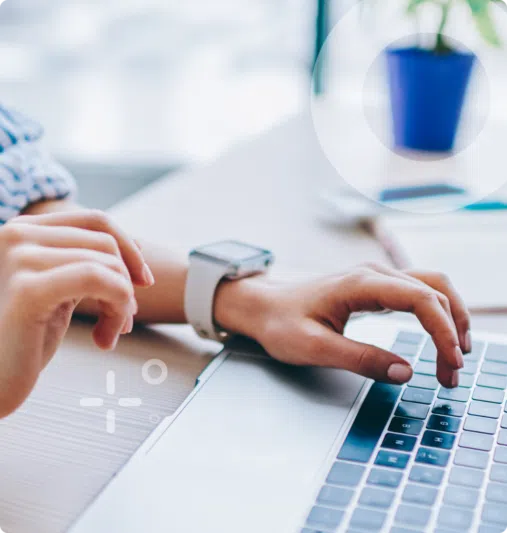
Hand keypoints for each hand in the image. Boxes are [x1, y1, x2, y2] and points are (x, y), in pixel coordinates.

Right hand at [0, 210, 153, 416]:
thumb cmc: (24, 337)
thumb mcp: (58, 287)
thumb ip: (85, 262)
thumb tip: (136, 249)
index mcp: (23, 230)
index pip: (96, 220)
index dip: (129, 247)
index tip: (143, 280)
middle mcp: (16, 234)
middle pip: (106, 244)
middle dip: (127, 283)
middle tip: (123, 320)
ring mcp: (19, 258)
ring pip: (108, 264)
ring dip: (123, 304)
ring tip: (110, 332)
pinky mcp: (28, 290)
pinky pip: (98, 279)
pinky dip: (116, 308)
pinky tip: (104, 339)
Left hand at [214, 263, 470, 388]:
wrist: (263, 306)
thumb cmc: (281, 324)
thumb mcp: (314, 348)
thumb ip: (360, 359)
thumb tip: (406, 372)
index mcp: (360, 284)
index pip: (420, 299)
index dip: (443, 330)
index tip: (450, 364)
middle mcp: (373, 273)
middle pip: (433, 290)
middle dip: (452, 329)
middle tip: (453, 371)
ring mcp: (375, 277)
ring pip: (430, 288)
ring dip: (449, 319)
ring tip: (453, 357)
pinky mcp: (373, 287)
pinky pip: (417, 293)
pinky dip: (435, 314)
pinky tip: (438, 337)